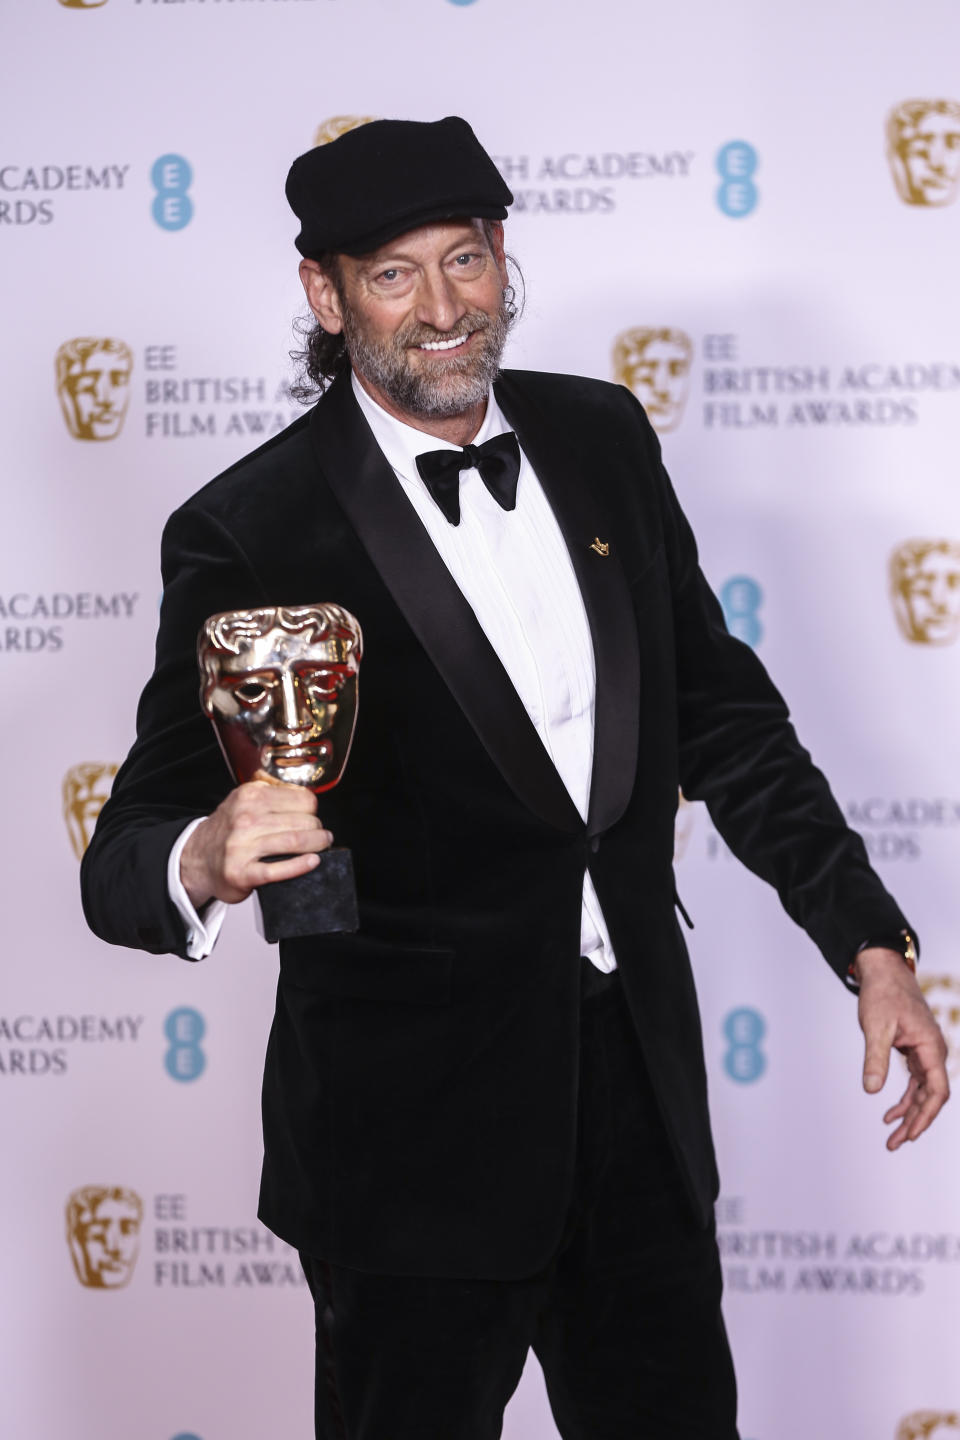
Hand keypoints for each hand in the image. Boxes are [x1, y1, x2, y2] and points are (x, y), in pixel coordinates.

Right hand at [180, 775, 333, 908]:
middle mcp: (245, 818)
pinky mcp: (242, 873)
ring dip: (316, 845)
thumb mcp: (243, 799)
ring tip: (322, 846)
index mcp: (250, 796)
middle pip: (303, 821)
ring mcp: (242, 846)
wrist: (197, 859)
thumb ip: (271, 791)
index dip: (312, 810)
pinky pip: (278, 869)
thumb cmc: (228, 830)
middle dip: (318, 830)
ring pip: (295, 842)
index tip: (312, 816)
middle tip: (320, 836)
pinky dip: (300, 866)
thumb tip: (303, 791)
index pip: (303, 799)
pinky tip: (312, 862)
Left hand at [855, 947, 949, 1149]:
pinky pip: (915, 1082)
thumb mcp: (876, 1028)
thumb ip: (875, 1059)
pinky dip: (904, 1099)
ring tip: (891, 1137)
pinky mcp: (915, 1051)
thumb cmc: (882, 995)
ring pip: (923, 1092)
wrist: (884, 973)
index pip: (937, 1090)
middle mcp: (934, 1052)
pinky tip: (889, 1113)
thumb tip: (871, 1090)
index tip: (910, 1134)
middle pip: (931, 1097)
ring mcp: (926, 1053)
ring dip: (909, 1114)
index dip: (925, 1115)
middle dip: (915, 1122)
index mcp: (931, 1047)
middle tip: (894, 1144)